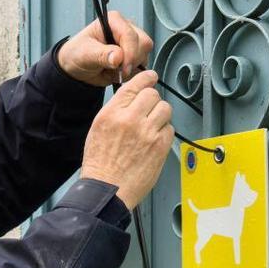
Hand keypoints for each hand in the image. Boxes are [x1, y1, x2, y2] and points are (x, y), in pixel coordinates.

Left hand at [56, 11, 152, 84]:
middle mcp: (125, 29)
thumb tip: (118, 57)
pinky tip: (117, 73)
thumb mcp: (85, 54)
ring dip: (130, 68)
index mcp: (113, 21)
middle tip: (117, 70)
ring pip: (145, 55)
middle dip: (132, 61)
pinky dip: (130, 74)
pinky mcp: (133, 56)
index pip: (131, 35)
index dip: (130, 53)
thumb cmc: (77, 54)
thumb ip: (101, 55)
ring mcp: (131, 43)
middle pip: (144, 44)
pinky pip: (142, 66)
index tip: (123, 68)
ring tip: (112, 70)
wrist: (76, 68)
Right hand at [80, 69, 173, 209]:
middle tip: (149, 109)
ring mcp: (147, 133)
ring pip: (165, 109)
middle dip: (152, 100)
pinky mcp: (160, 146)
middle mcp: (130, 119)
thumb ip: (116, 111)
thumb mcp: (98, 129)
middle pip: (153, 94)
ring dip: (160, 115)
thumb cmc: (100, 165)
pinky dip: (164, 133)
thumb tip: (132, 98)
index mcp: (111, 113)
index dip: (146, 78)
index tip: (150, 77)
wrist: (107, 189)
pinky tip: (153, 141)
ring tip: (151, 127)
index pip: (135, 85)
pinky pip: (170, 129)